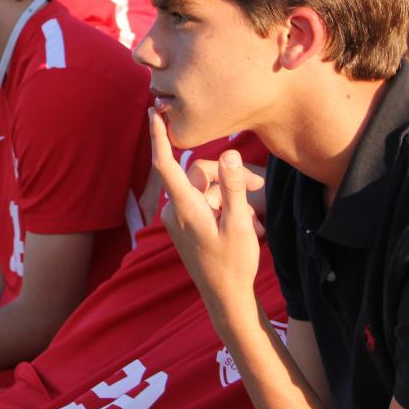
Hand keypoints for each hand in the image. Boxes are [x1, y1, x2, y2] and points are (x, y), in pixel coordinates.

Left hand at [151, 109, 265, 320]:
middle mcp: (174, 210)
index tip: (152, 110)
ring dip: (230, 201)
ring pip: (205, 191)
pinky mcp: (184, 225)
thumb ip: (233, 187)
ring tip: (253, 225)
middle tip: (256, 196)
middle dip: (227, 182)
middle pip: (199, 176)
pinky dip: (224, 210)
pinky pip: (204, 204)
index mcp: (184, 207)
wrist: (225, 298)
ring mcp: (177, 219)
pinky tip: (245, 229)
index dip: (158, 135)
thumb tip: (229, 153)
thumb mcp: (240, 224)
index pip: (165, 163)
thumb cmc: (233, 263)